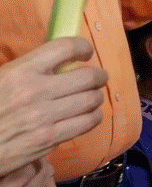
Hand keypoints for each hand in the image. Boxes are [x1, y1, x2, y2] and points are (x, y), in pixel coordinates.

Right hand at [0, 37, 106, 175]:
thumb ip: (25, 69)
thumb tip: (55, 61)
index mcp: (19, 71)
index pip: (65, 48)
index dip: (82, 47)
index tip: (85, 51)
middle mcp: (35, 92)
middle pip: (88, 76)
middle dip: (98, 75)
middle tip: (98, 77)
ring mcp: (45, 118)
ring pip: (92, 100)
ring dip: (96, 97)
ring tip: (91, 97)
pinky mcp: (49, 140)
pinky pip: (86, 123)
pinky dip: (92, 116)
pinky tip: (87, 115)